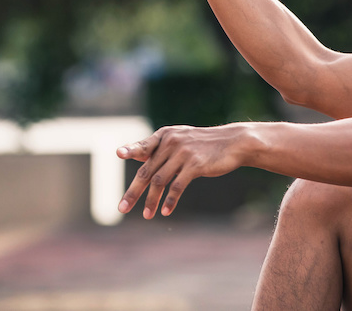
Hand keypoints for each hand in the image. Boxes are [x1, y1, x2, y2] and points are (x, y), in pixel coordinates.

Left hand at [116, 124, 247, 218]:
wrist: (233, 142)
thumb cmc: (204, 144)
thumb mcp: (182, 139)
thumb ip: (161, 148)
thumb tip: (139, 156)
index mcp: (165, 135)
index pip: (144, 146)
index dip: (131, 150)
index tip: (119, 153)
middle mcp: (171, 142)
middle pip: (147, 171)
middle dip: (134, 191)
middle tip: (121, 208)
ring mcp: (183, 153)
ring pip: (160, 181)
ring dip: (151, 201)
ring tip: (146, 215)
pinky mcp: (195, 165)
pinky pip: (177, 186)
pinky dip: (170, 200)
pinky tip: (165, 212)